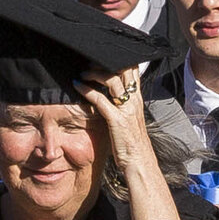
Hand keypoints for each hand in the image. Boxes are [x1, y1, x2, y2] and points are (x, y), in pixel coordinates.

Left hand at [82, 66, 161, 180]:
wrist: (140, 162)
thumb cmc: (132, 144)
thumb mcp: (130, 120)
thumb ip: (122, 106)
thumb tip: (110, 97)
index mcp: (137, 99)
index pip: (133, 70)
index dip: (120, 59)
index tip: (103, 57)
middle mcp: (134, 101)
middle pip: (124, 69)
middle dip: (106, 62)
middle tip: (90, 61)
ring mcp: (126, 109)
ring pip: (112, 80)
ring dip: (94, 73)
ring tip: (82, 73)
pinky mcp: (116, 120)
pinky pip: (100, 99)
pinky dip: (87, 90)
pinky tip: (77, 86)